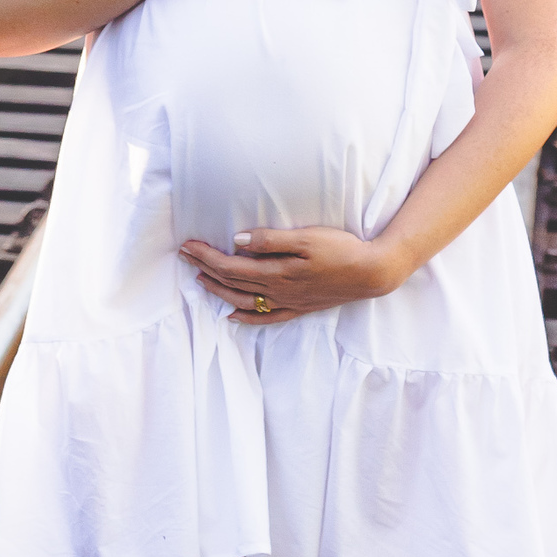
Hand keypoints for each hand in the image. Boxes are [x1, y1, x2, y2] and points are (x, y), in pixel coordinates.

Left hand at [179, 226, 404, 322]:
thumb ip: (271, 240)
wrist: (371, 273)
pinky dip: (246, 317)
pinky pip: (266, 318)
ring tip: (200, 280)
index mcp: (276, 273)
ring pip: (244, 301)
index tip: (187, 245)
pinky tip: (233, 316)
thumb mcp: (306, 238)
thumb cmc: (340, 249)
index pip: (230, 266)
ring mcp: (288, 303)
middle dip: (205, 269)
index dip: (206, 256)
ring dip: (218, 291)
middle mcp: (278, 292)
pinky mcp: (299, 308)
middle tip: (185, 256)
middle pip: (232, 283)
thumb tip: (238, 241)